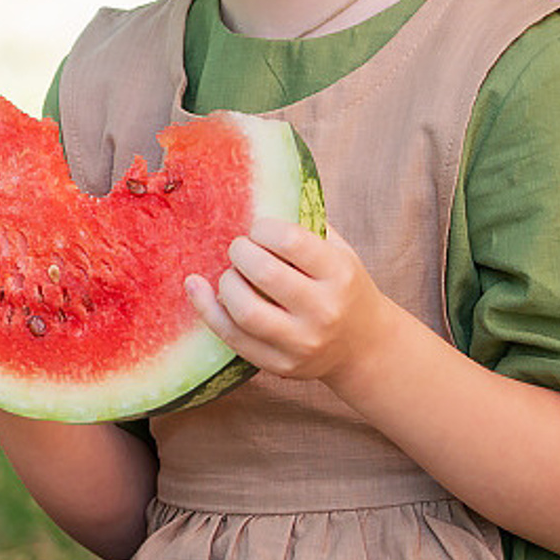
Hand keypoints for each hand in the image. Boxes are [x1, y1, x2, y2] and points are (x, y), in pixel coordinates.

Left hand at [184, 217, 391, 386]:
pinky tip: (195, 287)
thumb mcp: (339, 252)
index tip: (257, 229)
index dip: (262, 228)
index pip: (289, 241)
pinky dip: (206, 309)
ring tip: (231, 273)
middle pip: (263, 274)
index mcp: (340, 274)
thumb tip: (255, 194)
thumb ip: (305, 226)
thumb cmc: (341, 286)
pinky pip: (231, 337)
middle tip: (239, 248)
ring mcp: (302, 343)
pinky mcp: (279, 365)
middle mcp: (324, 310)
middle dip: (239, 252)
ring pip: (245, 310)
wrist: (363, 345)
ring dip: (226, 282)